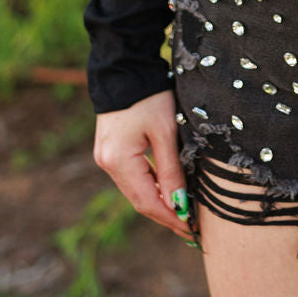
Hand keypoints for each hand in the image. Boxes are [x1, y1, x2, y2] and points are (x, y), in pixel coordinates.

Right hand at [93, 88, 194, 240]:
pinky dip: (150, 186)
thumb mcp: (166, 132)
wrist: (124, 67)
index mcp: (119, 161)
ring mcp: (105, 157)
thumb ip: (172, 169)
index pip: (147, 202)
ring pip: (136, 190)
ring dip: (159, 201)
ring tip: (184, 212)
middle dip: (166, 214)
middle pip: (139, 199)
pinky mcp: (110, 150)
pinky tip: (167, 190)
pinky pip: (132, 176)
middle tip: (191, 227)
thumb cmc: (149, 96)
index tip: (192, 229)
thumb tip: (180, 204)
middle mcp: (107, 164)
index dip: (170, 217)